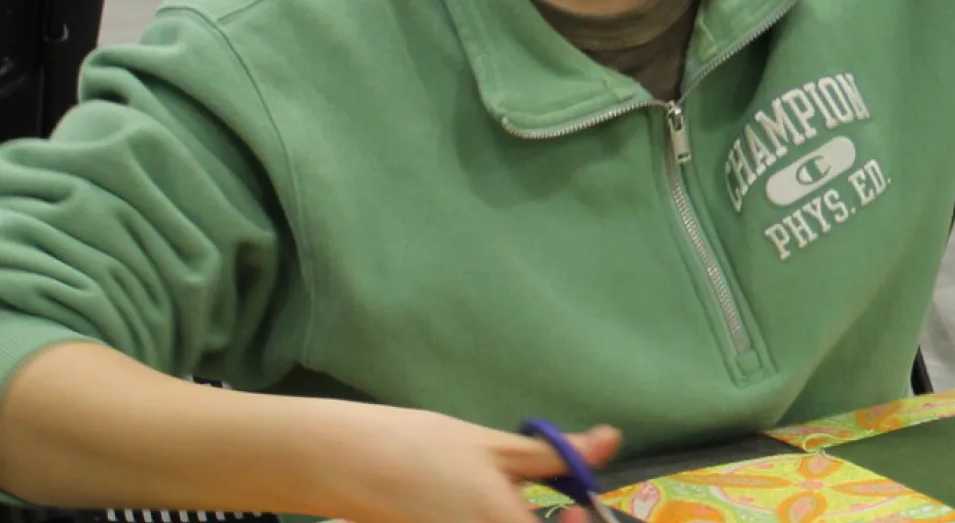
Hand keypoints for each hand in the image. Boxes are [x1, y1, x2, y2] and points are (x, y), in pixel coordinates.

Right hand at [316, 402, 620, 522]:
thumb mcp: (496, 446)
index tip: (577, 509)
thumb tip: (612, 440)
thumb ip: (557, 455)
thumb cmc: (423, 448)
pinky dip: (491, 521)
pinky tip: (480, 510)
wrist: (342, 464)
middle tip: (555, 506)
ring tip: (511, 503)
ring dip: (519, 521)